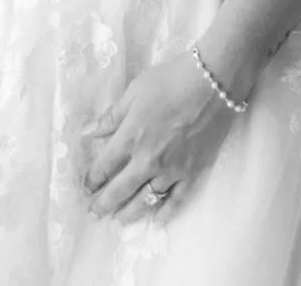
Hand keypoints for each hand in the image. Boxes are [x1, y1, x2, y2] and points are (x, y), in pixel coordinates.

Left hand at [82, 52, 238, 223]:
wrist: (213, 82)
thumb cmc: (171, 80)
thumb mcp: (135, 91)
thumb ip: (112, 116)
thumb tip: (88, 132)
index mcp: (130, 138)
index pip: (104, 166)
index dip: (92, 179)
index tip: (86, 186)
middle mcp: (147, 160)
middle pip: (120, 190)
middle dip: (103, 204)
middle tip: (94, 213)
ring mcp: (171, 170)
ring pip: (145, 200)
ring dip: (128, 213)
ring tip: (118, 220)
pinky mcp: (193, 173)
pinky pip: (176, 200)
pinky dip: (165, 213)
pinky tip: (156, 220)